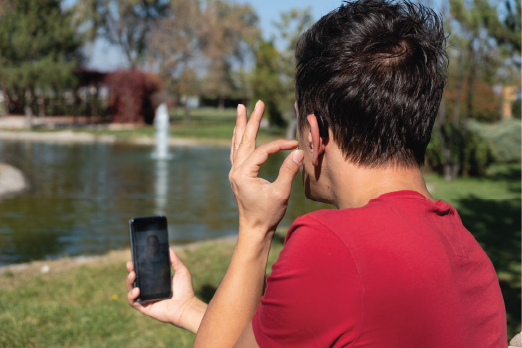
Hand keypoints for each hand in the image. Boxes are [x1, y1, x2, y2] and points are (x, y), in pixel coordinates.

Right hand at [126, 248, 206, 332]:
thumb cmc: (186, 290)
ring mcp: (146, 298)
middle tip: (130, 264)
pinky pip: (132, 302)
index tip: (134, 258)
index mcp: (156, 281)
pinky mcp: (144, 307)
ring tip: (133, 275)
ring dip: (129, 282)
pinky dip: (131, 295)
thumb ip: (174, 260)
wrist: (186, 307)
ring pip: (131, 289)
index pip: (143, 272)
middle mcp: (149, 289)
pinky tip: (137, 290)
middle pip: (135, 279)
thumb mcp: (181, 271)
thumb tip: (168, 247)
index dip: (137, 265)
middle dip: (130, 271)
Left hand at [229, 101, 303, 238]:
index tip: (294, 144)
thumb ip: (288, 171)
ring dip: (241, 126)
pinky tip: (240, 133)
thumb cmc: (267, 214)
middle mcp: (236, 170)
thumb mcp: (280, 193)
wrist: (254, 230)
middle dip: (251, 120)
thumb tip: (299, 152)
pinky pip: (237, 152)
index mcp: (243, 173)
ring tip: (241, 109)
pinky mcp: (238, 176)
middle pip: (244, 140)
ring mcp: (235, 172)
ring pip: (238, 144)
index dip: (279, 145)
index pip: (262, 150)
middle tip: (256, 103)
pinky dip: (239, 140)